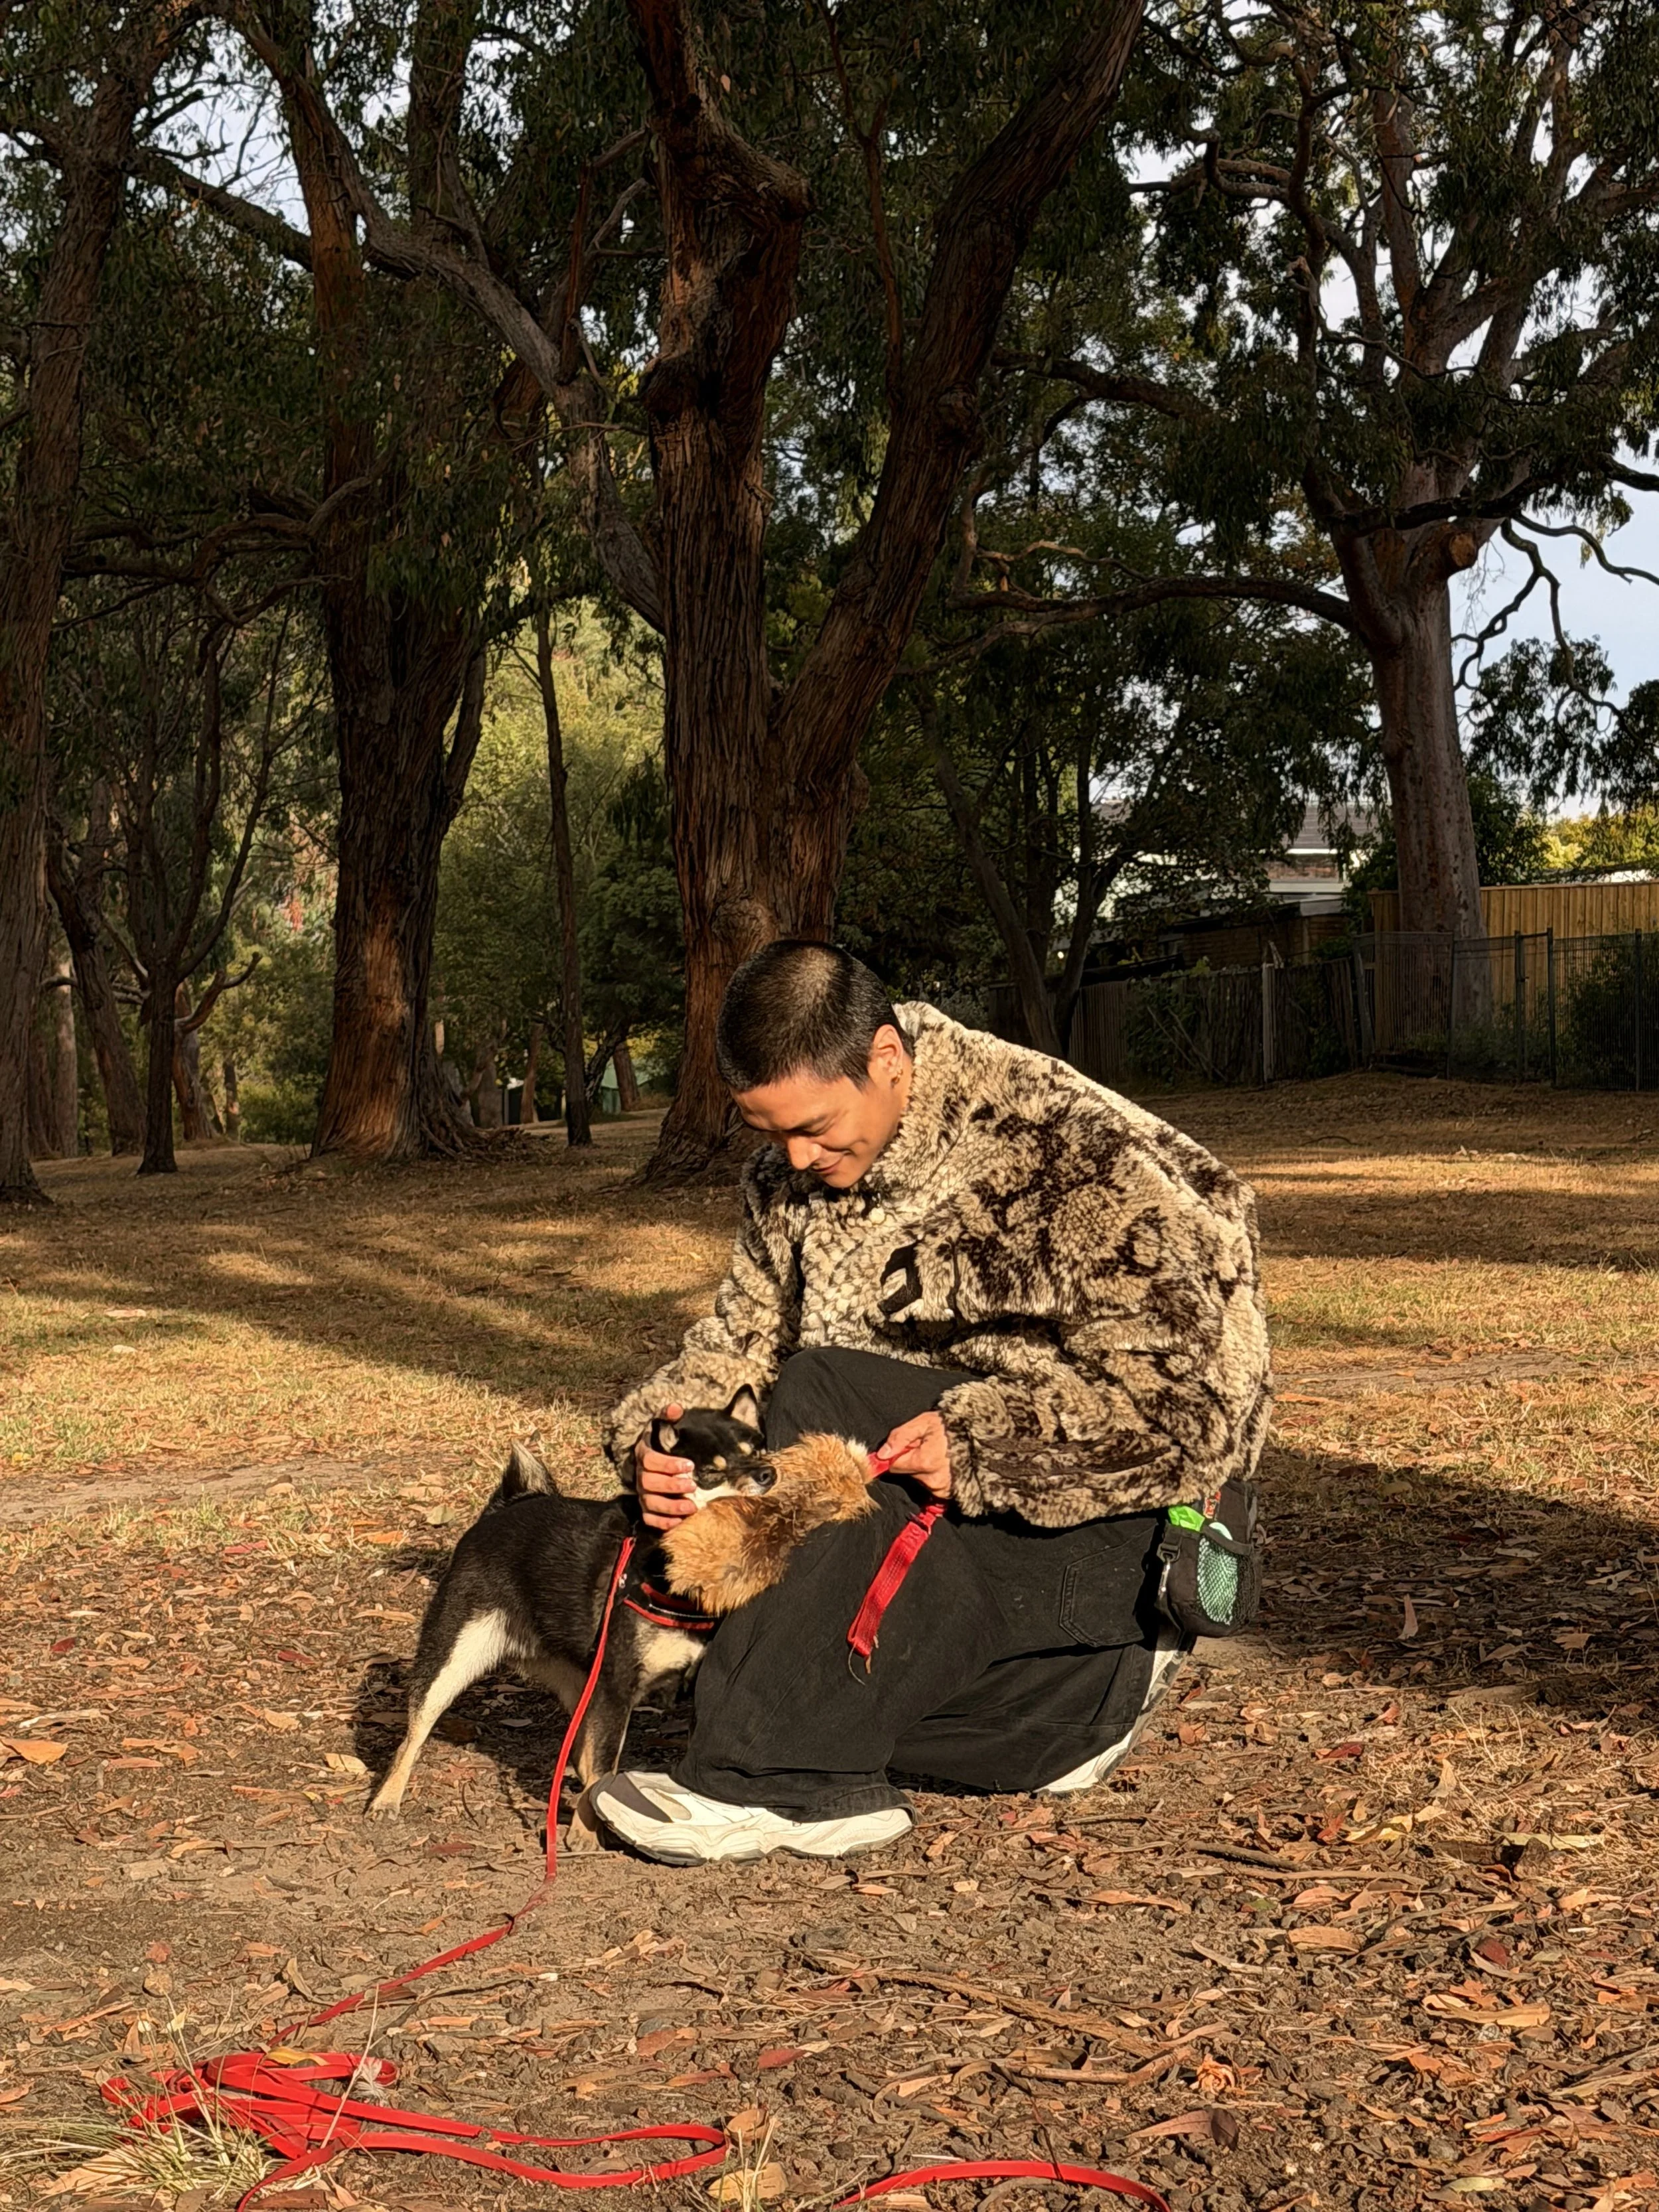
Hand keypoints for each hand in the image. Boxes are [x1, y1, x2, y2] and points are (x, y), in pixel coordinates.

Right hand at [634, 1403, 697, 1530]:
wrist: (651, 1457)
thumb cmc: (660, 1440)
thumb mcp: (661, 1424)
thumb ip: (667, 1415)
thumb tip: (676, 1407)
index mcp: (642, 1454)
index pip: (649, 1460)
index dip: (668, 1464)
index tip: (689, 1465)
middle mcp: (640, 1475)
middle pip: (649, 1484)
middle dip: (671, 1486)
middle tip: (693, 1485)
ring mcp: (642, 1493)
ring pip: (650, 1504)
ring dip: (671, 1507)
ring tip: (692, 1507)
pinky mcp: (646, 1507)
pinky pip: (649, 1518)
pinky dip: (662, 1523)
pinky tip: (680, 1522)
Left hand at [877, 1410, 951, 1502]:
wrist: (982, 1435)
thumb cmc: (954, 1426)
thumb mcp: (924, 1422)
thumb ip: (900, 1437)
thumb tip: (881, 1455)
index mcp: (925, 1462)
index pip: (894, 1466)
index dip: (897, 1454)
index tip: (907, 1445)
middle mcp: (933, 1481)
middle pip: (908, 1474)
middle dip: (913, 1460)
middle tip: (928, 1446)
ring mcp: (944, 1490)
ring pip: (920, 1480)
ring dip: (925, 1469)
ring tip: (940, 1453)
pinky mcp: (950, 1494)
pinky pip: (933, 1486)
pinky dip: (935, 1476)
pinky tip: (946, 1464)